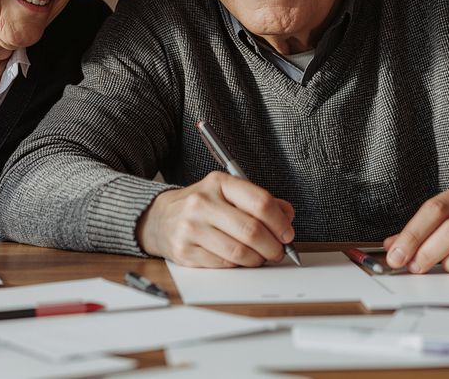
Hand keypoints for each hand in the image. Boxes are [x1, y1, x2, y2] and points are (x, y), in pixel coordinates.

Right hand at [135, 171, 295, 267]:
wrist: (160, 218)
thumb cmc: (201, 206)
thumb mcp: (228, 193)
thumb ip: (259, 201)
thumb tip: (287, 215)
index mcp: (218, 183)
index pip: (259, 202)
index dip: (280, 222)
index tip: (287, 233)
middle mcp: (202, 203)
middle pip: (251, 230)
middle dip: (273, 246)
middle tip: (278, 251)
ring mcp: (191, 228)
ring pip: (239, 252)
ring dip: (258, 259)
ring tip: (260, 257)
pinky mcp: (185, 252)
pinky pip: (224, 265)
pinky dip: (238, 266)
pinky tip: (239, 259)